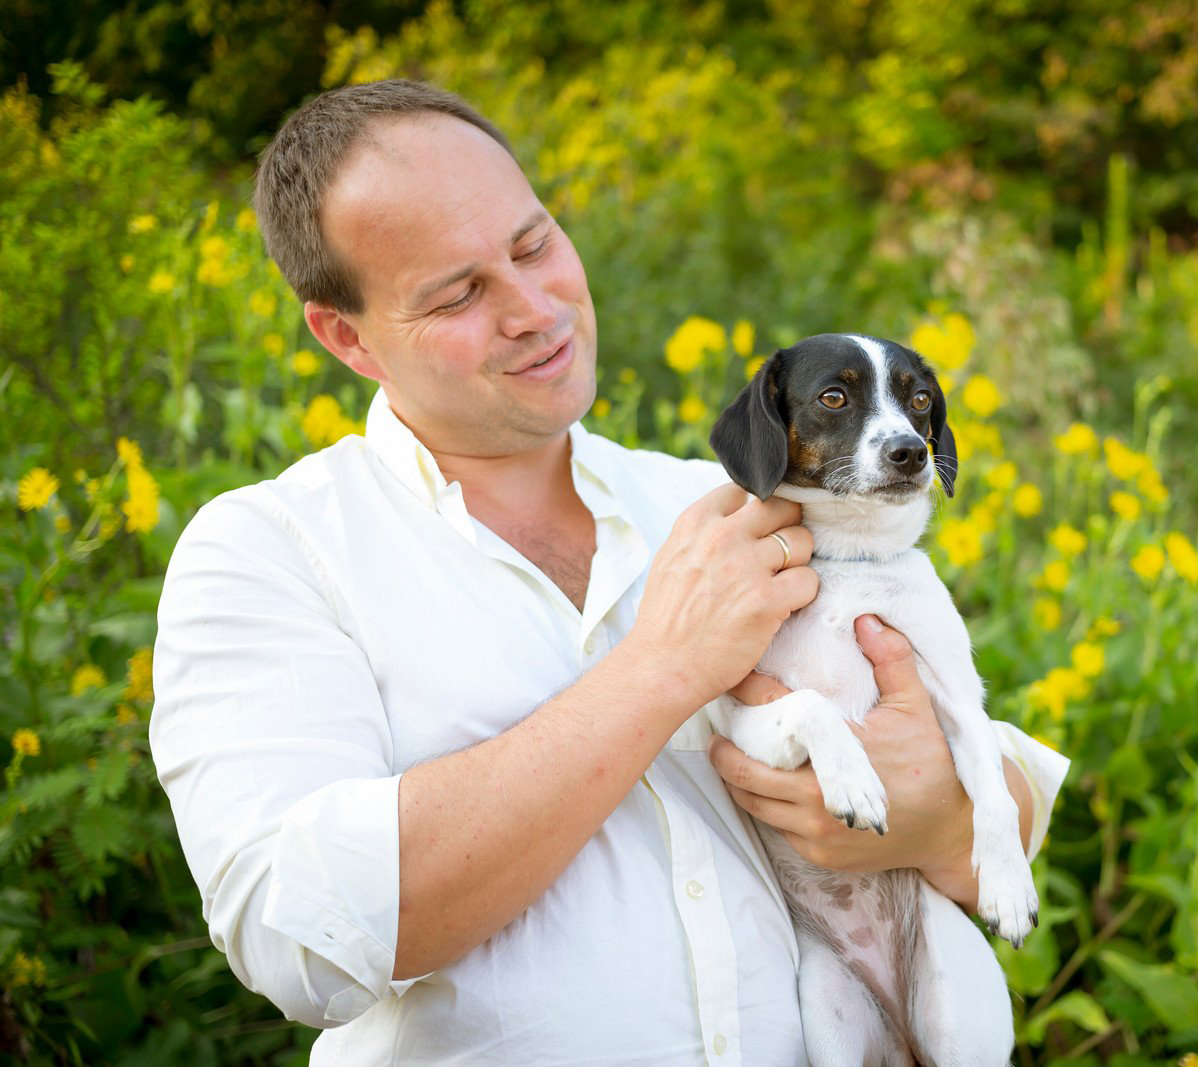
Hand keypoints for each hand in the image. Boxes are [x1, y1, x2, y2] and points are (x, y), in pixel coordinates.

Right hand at [626, 483, 816, 709]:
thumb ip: (702, 533)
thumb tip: (738, 512)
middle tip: (782, 553)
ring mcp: (746, 566)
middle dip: (788, 526)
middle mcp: (722, 537)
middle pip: (781, 507)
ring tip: (781, 583)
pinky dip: (803, 593)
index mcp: (695, 523)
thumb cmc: (666, 619)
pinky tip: (784, 606)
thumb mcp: (671, 558)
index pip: (744, 489)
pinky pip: (809, 580)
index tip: (760, 527)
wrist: (662, 666)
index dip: (759, 506)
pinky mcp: (767, 599)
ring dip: (798, 562)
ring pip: (801, 542)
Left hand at [708, 616, 980, 896]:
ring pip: (753, 804)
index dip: (747, 695)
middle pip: (745, 773)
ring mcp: (815, 833)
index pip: (774, 718)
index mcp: (836, 756)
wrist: (951, 830)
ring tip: (730, 752)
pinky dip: (763, 805)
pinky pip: (774, 827)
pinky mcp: (817, 855)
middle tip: (717, 728)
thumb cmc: (931, 762)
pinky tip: (762, 783)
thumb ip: (891, 659)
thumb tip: (865, 618)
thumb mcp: (915, 706)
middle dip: (724, 750)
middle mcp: (818, 799)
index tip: (733, 680)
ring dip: (738, 779)